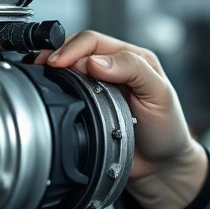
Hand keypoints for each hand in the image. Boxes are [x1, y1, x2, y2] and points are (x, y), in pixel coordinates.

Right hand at [35, 30, 208, 208]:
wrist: (160, 167)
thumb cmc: (167, 129)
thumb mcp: (159, 93)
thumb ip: (132, 69)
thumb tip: (95, 61)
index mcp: (131, 58)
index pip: (94, 41)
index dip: (73, 49)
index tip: (58, 62)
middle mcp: (113, 68)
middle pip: (76, 50)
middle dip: (58, 55)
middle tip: (44, 67)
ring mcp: (98, 88)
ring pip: (69, 69)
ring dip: (54, 70)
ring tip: (42, 75)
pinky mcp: (88, 107)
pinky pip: (67, 92)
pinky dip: (56, 89)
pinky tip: (50, 91)